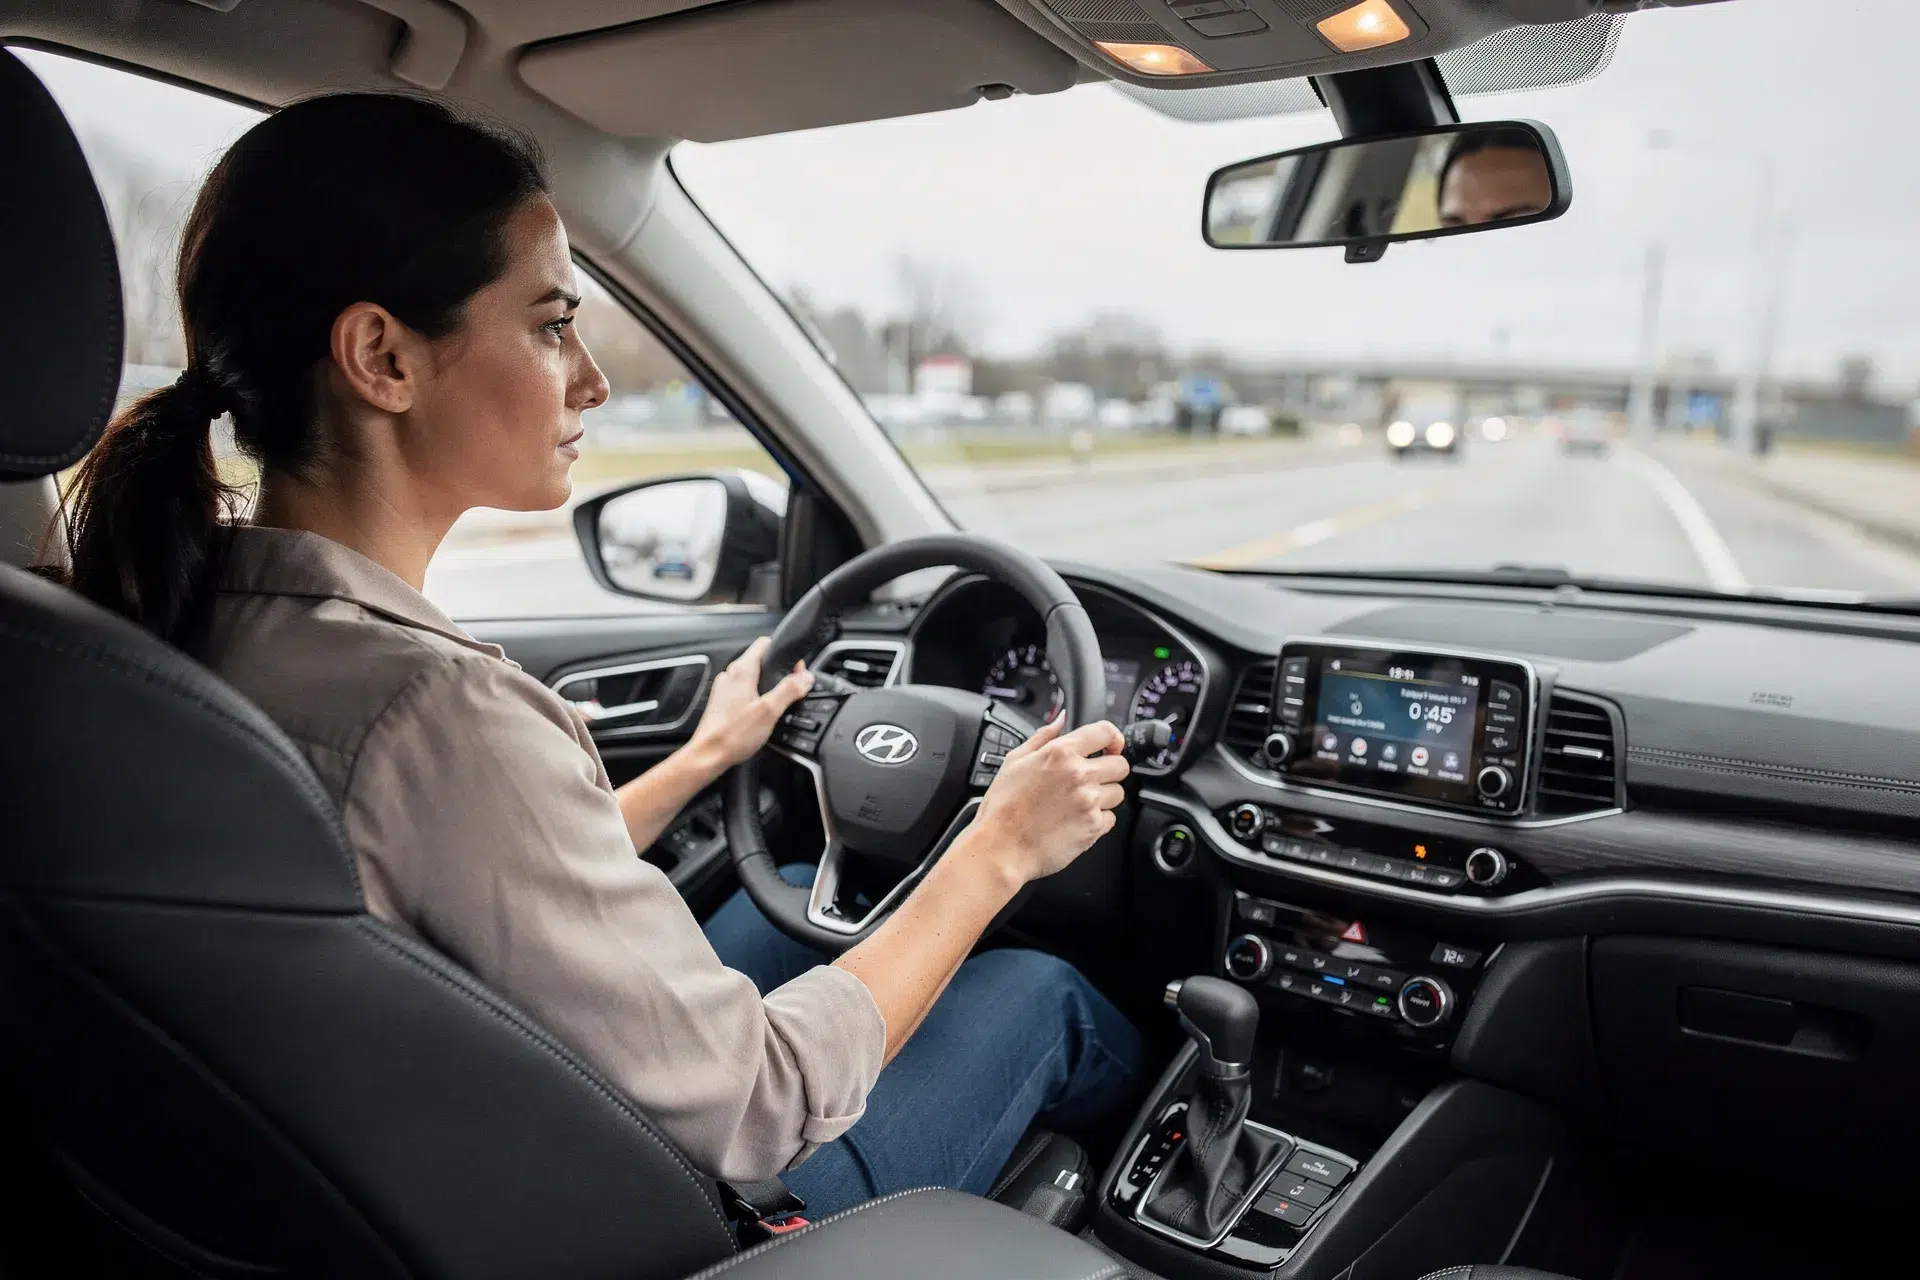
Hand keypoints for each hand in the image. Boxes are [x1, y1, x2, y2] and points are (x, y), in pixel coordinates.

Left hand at [685, 636, 813, 774]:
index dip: (785, 652)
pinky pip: (742, 692)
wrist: (708, 755)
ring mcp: (723, 689)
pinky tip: (760, 714)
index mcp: (742, 670)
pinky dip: (754, 697)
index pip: (765, 643)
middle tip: (791, 690)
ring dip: (766, 686)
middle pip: (760, 661)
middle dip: (778, 671)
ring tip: (776, 704)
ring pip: (751, 677)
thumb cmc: (733, 735)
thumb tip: (806, 677)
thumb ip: (790, 690)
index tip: (796, 670)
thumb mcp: (770, 710)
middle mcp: (730, 675)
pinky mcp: (721, 703)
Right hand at [962, 715, 1129, 887]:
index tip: (1110, 747)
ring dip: (1104, 797)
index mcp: (1061, 753)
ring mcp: (1089, 802)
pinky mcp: (1094, 827)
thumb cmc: (1003, 807)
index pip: (1105, 732)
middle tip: (1091, 779)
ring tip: (1078, 803)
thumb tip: (1061, 718)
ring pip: (1118, 793)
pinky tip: (1075, 821)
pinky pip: (1111, 818)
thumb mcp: (1015, 761)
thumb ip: (1043, 736)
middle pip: (1120, 765)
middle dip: (1109, 770)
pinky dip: (1098, 820)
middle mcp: (1079, 775)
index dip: (1113, 738)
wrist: (1000, 847)